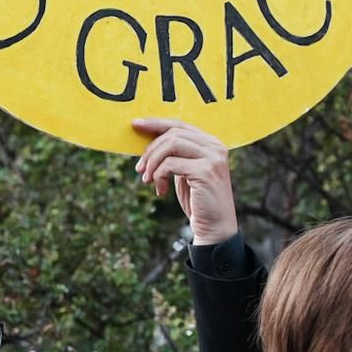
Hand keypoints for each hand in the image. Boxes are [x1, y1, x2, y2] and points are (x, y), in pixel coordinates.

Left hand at [132, 119, 237, 244]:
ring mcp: (212, 158)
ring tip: (147, 179)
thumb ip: (176, 155)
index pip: (180, 124)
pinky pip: (170, 164)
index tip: (135, 125)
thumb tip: (148, 142)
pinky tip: (160, 191)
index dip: (156, 123)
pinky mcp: (205, 172)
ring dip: (153, 162)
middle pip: (173, 133)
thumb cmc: (198, 201)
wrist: (215, 228)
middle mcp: (215, 147)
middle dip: (151, 149)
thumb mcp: (186, 172)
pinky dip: (159, 176)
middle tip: (139, 169)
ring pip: (171, 145)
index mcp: (212, 143)